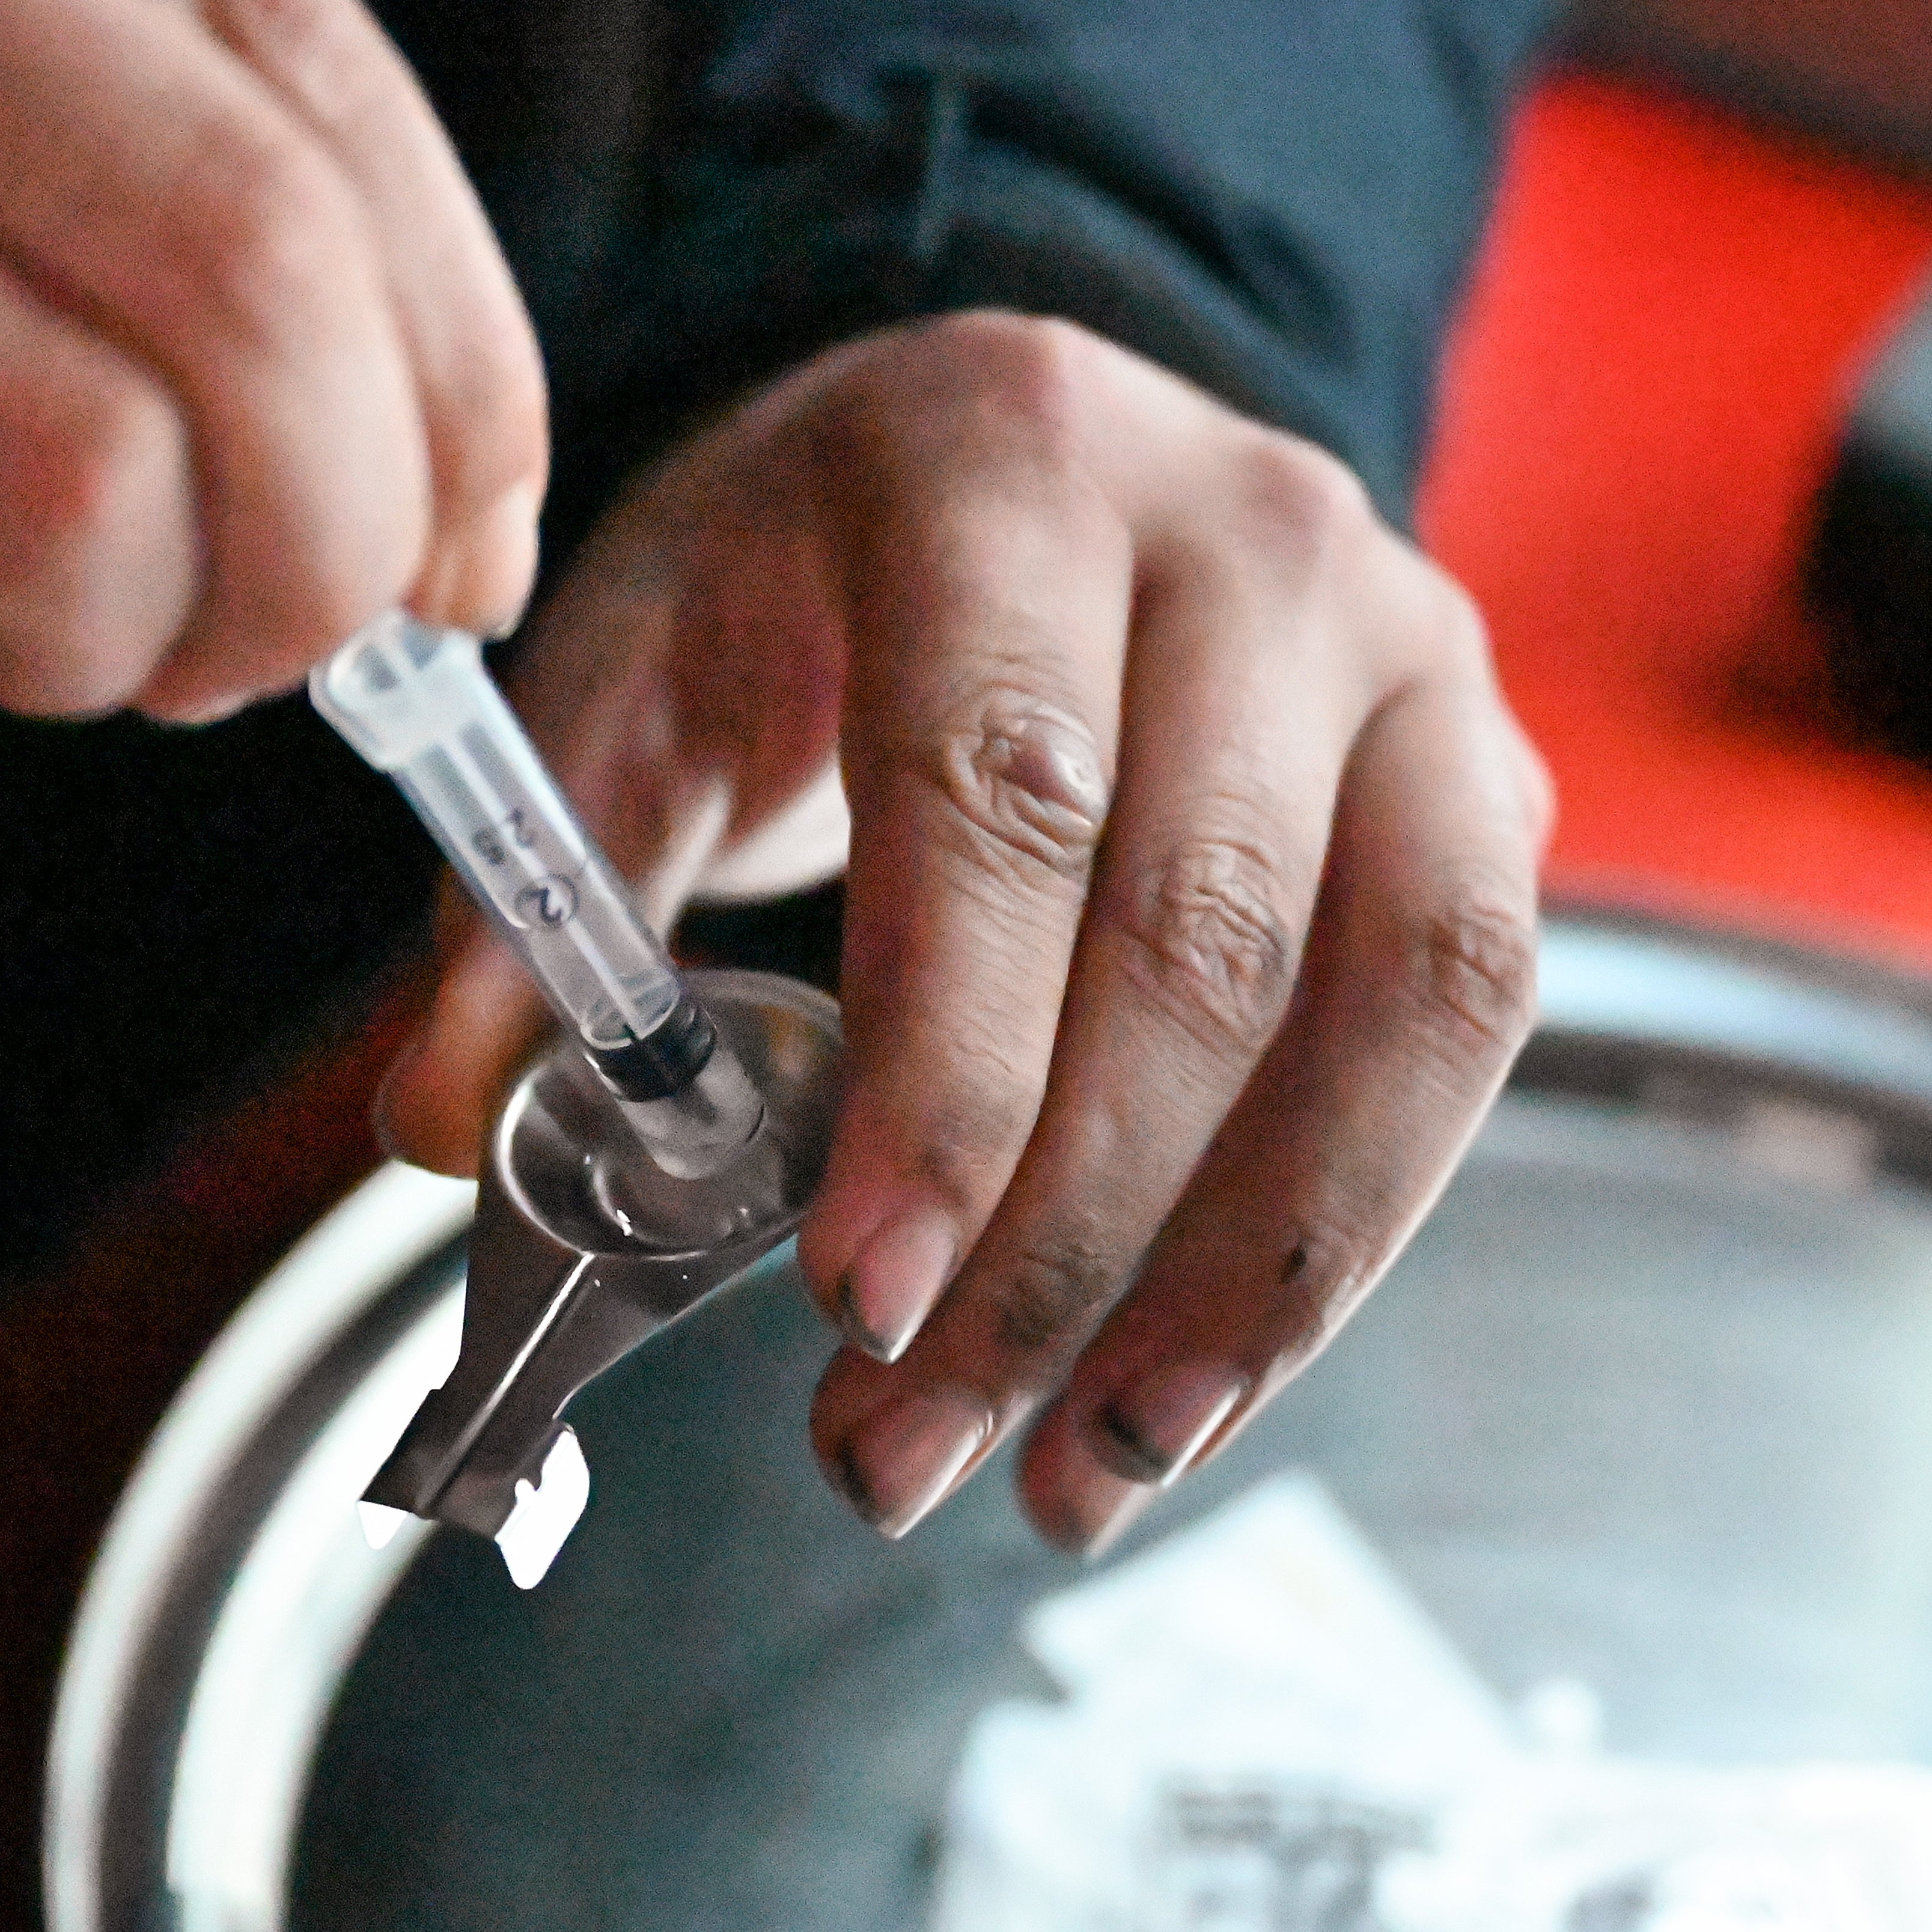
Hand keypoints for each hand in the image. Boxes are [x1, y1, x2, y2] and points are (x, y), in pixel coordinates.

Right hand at [0, 0, 541, 746]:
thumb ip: (69, 106)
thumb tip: (400, 434)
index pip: (305, 72)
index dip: (457, 355)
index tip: (459, 533)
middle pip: (248, 272)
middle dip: (337, 539)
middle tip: (263, 647)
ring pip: (79, 484)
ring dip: (104, 638)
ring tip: (3, 636)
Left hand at [384, 312, 1547, 1551]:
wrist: (1001, 471)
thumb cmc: (796, 586)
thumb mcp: (630, 683)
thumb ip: (535, 895)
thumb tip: (445, 1121)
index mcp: (1000, 456)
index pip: (998, 787)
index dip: (946, 1068)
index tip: (857, 1295)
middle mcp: (1245, 524)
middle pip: (1199, 926)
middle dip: (1055, 1235)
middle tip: (905, 1440)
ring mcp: (1403, 643)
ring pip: (1386, 1001)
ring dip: (1230, 1284)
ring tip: (1070, 1474)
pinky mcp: (1486, 771)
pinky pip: (1465, 1034)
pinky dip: (1335, 1239)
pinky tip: (1187, 1384)